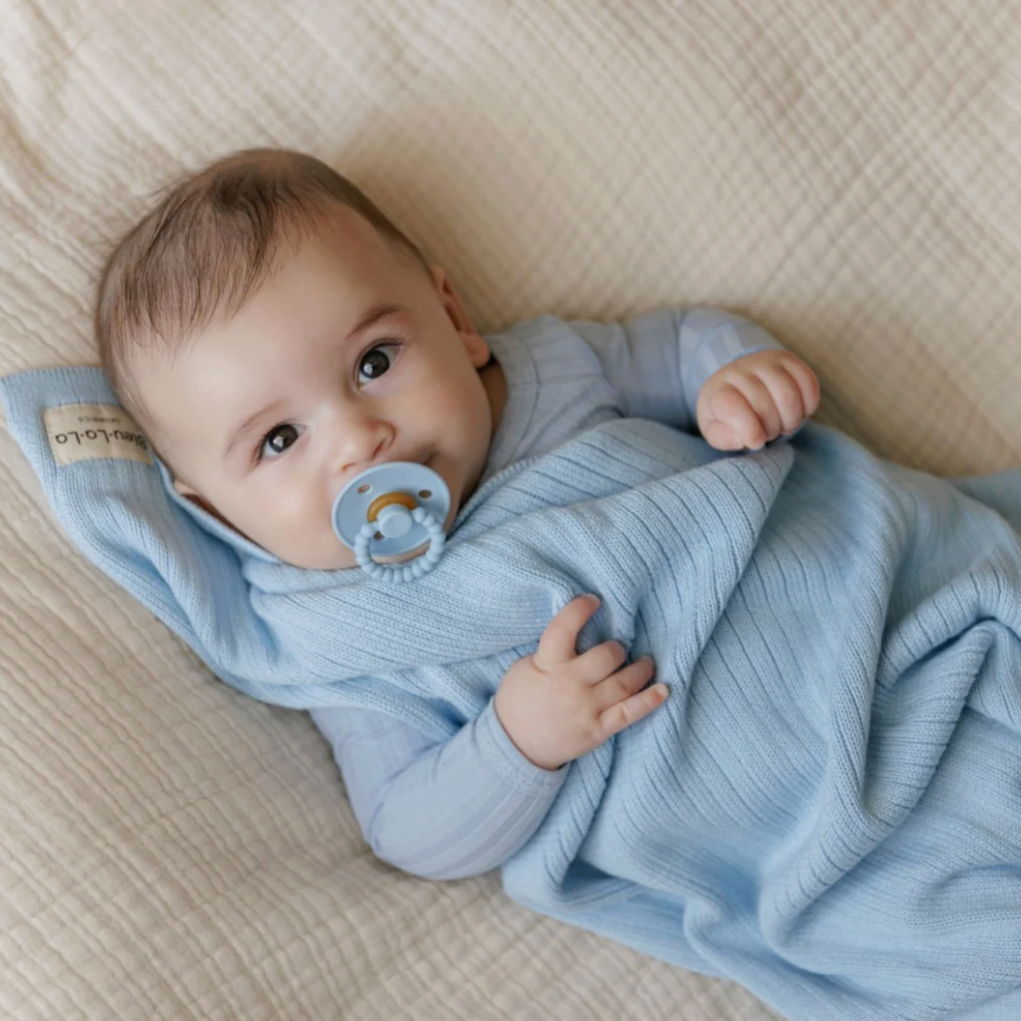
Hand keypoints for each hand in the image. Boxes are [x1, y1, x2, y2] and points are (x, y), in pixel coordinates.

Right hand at [493, 594, 667, 770]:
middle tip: (616, 650)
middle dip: (616, 648)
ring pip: (624, 682)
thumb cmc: (518, 702)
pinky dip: (649, 701)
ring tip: (646, 663)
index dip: (579, 610)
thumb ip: (549, 653)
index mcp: (548, 665)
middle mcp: (571, 684)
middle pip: (607, 656)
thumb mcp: (523, 669)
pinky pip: (630, 713)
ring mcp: (587, 708)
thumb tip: (576, 637)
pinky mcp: (599, 730)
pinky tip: (663, 690)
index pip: (564, 629)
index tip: (593, 600)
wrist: (515, 747)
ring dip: (640, 669)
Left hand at [696, 349, 820, 450]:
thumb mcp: (715, 430)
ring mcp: (765, 361)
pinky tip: (799, 412)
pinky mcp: (788, 359)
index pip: (733, 408)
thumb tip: (745, 439)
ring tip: (784, 425)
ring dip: (791, 420)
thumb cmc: (726, 413)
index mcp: (718, 390)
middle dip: (771, 429)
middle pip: (764, 405)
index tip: (756, 442)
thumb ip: (723, 438)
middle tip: (769, 434)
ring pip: (788, 395)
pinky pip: (808, 382)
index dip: (749, 429)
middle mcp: (740, 370)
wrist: (737, 381)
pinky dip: (809, 405)